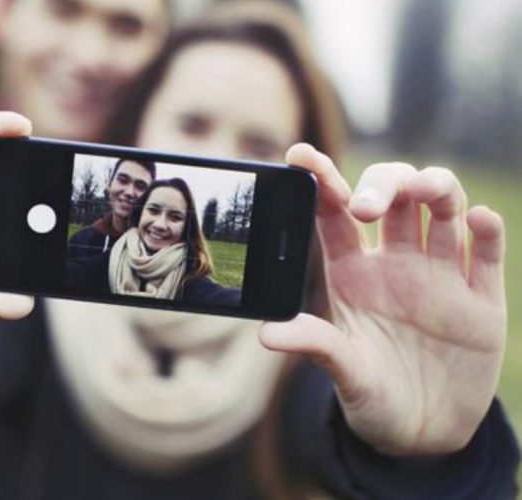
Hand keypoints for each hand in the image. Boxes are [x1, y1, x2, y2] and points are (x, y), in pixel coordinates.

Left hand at [260, 144, 505, 455]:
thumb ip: (313, 344)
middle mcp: (395, 263)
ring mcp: (441, 276)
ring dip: (437, 188)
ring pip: (443, 210)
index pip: (334, 212)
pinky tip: (478, 220)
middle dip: (383, 185)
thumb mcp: (341, 370)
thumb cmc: (370, 394)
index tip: (300, 154)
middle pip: (393, 197)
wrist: (421, 433)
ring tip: (428, 189)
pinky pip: (487, 253)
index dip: (321, 180)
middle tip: (368, 206)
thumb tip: (266, 334)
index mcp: (352, 272)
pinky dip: (486, 231)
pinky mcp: (482, 300)